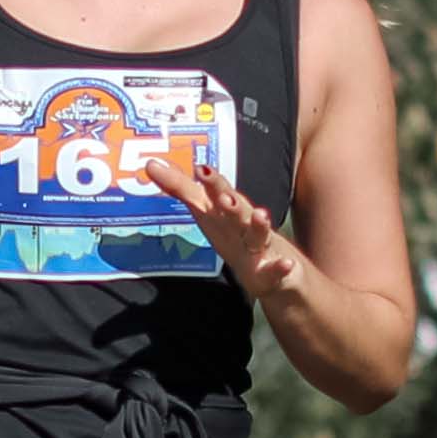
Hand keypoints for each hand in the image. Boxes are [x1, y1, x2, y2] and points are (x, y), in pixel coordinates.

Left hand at [156, 145, 301, 301]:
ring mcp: (260, 248)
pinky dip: (280, 267)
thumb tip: (151, 164)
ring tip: (261, 214)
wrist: (277, 272)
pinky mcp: (273, 273)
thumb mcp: (208, 215)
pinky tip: (285, 264)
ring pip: (258, 236)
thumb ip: (182, 190)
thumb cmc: (237, 236)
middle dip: (228, 198)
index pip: (210, 195)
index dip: (205, 183)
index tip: (199, 167)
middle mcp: (243, 226)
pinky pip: (276, 271)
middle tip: (219, 187)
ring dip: (260, 225)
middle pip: (236, 210)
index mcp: (224, 214)